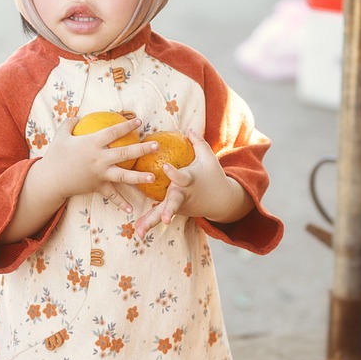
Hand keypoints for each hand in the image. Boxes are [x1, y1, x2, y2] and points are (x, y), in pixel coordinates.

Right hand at [41, 115, 160, 215]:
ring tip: (153, 177)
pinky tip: (131, 209)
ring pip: (123, 176)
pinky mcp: (97, 187)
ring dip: (139, 177)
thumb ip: (70, 124)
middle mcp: (99, 159)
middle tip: (157, 145)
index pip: (113, 132)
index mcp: (92, 143)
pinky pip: (111, 196)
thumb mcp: (61, 136)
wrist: (50, 180)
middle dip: (142, 149)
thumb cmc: (55, 156)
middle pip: (124, 153)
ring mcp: (99, 174)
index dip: (127, 126)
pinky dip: (121, 203)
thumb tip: (78, 117)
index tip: (140, 121)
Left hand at [134, 130, 252, 237]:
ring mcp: (179, 205)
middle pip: (174, 202)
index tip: (166, 167)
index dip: (174, 172)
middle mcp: (183, 194)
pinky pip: (159, 216)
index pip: (181, 176)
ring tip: (140, 232)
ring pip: (163, 213)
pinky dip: (149, 223)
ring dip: (151, 222)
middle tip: (165, 218)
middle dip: (169, 210)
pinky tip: (138, 231)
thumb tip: (189, 128)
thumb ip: (198, 142)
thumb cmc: (212, 174)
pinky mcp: (174, 211)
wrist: (222, 200)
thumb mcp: (208, 157)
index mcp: (190, 180)